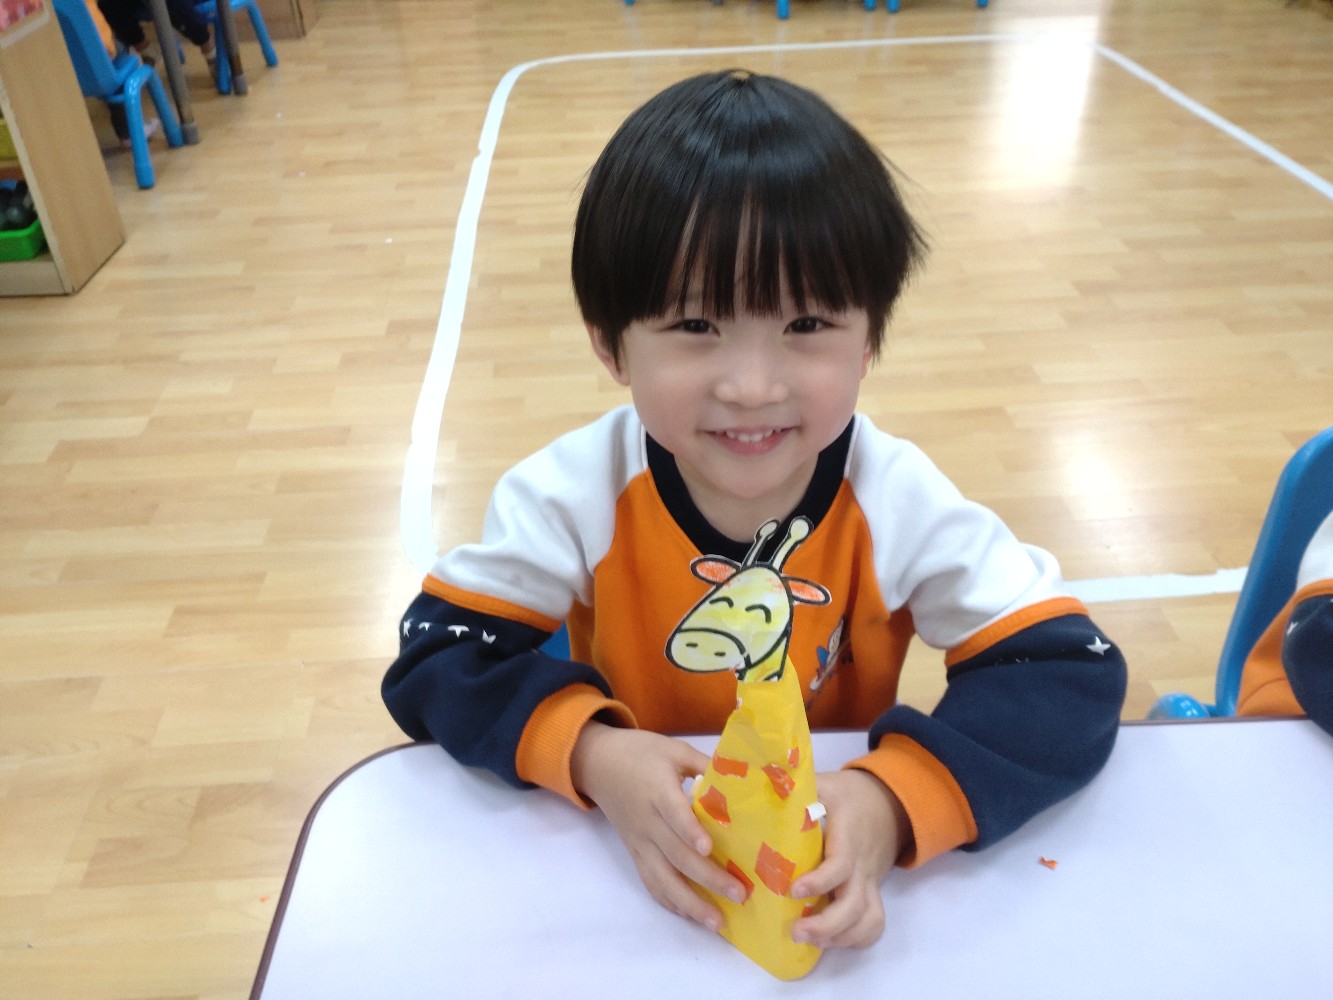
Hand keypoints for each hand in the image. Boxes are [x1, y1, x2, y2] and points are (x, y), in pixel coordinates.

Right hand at [570, 722, 746, 931]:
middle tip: (739, 893)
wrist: (598, 764)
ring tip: (717, 921)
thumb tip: (744, 775)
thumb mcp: (674, 750)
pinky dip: (670, 902)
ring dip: (689, 903)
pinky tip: (691, 915)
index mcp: (658, 790)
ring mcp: (640, 842)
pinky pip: (650, 883)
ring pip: (661, 879)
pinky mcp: (635, 853)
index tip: (709, 848)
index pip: (673, 814)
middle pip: (675, 855)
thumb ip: (705, 764)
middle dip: (707, 878)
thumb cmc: (641, 753)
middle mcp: (647, 822)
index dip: (690, 831)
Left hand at [789, 768, 908, 949]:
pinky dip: (855, 938)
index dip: (820, 881)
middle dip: (827, 925)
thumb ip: (794, 786)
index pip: (841, 864)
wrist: (888, 803)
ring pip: (868, 919)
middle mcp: (862, 864)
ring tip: (809, 941)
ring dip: (840, 937)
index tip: (794, 891)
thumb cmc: (848, 794)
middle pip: (855, 904)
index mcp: (849, 836)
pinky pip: (874, 922)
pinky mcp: (871, 892)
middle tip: (796, 931)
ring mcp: (869, 882)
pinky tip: (829, 942)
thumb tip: (756, 782)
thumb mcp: (823, 783)